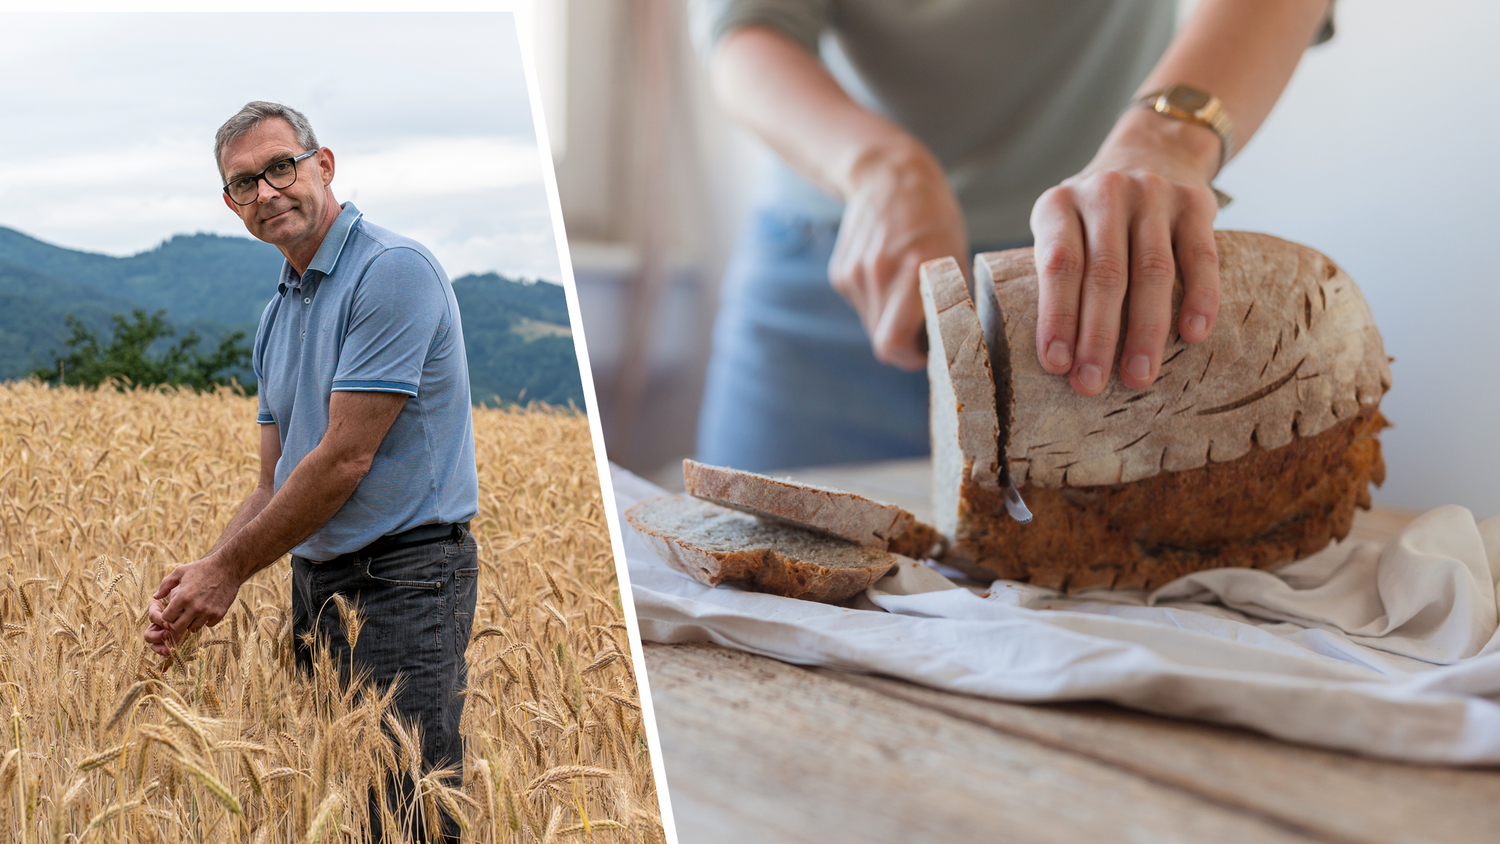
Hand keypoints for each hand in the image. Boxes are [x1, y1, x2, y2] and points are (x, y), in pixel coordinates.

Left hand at [143, 555, 242, 654]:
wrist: (228, 567)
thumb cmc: (202, 568)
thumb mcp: (180, 571)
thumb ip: (165, 584)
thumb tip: (155, 596)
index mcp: (182, 597)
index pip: (166, 618)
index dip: (167, 615)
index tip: (171, 611)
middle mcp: (194, 607)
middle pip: (178, 627)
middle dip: (176, 623)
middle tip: (180, 616)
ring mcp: (208, 611)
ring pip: (193, 629)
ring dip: (191, 623)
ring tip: (193, 614)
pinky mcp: (219, 613)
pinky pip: (208, 625)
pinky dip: (205, 621)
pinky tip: (205, 611)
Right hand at [830, 140, 968, 370]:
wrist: (888, 175)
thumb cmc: (934, 217)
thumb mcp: (954, 256)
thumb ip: (945, 300)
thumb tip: (943, 344)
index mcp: (915, 269)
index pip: (894, 342)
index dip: (909, 358)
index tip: (926, 353)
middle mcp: (878, 272)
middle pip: (882, 339)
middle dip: (903, 342)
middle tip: (922, 327)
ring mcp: (854, 272)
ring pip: (871, 324)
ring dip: (888, 319)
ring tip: (905, 290)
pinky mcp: (839, 272)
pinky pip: (860, 305)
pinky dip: (874, 301)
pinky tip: (886, 273)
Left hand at [1029, 107, 1223, 395]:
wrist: (1152, 151)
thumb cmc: (1094, 217)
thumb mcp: (1062, 228)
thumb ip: (1056, 276)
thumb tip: (1056, 357)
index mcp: (1059, 204)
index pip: (1058, 264)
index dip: (1057, 316)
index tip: (1056, 364)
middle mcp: (1105, 194)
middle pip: (1104, 274)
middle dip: (1097, 336)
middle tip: (1091, 385)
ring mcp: (1153, 195)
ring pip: (1153, 271)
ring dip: (1145, 331)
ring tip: (1139, 377)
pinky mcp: (1196, 203)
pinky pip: (1201, 256)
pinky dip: (1200, 298)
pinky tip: (1193, 336)